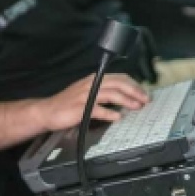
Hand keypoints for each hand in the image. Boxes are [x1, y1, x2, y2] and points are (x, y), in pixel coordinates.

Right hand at [34, 73, 148, 131]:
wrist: (48, 111)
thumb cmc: (68, 103)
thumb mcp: (87, 93)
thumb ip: (103, 93)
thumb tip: (124, 97)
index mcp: (94, 79)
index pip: (119, 77)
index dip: (134, 84)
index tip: (144, 93)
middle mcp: (91, 84)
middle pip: (118, 83)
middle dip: (135, 91)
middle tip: (146, 100)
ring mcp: (86, 96)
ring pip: (112, 94)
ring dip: (127, 101)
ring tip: (137, 107)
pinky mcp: (81, 108)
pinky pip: (99, 110)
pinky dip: (110, 113)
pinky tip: (118, 117)